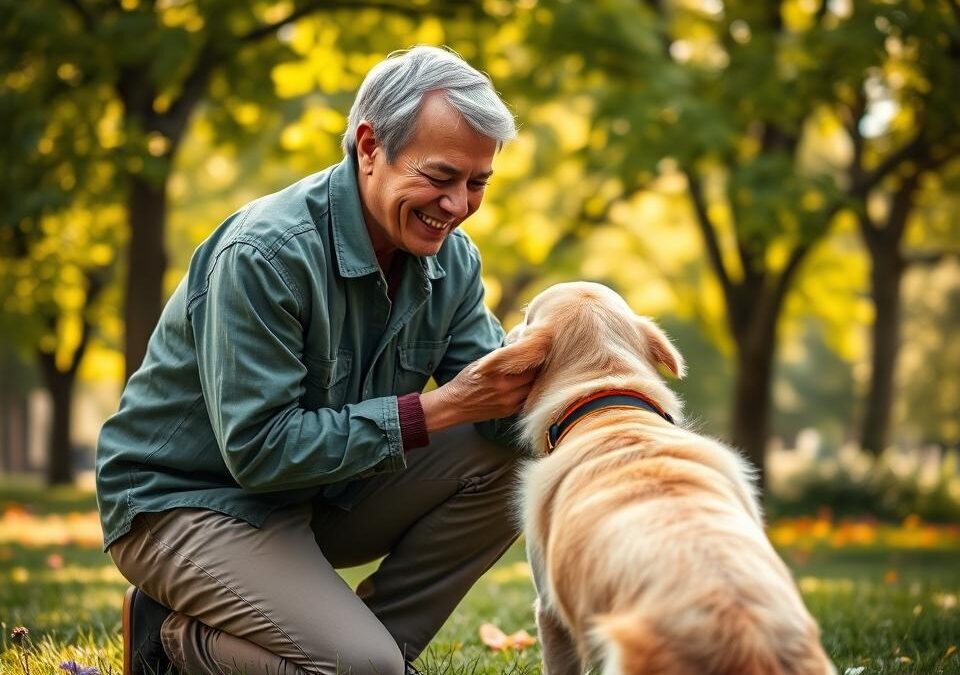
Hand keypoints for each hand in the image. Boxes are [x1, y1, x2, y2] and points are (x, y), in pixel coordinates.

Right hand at [420, 359, 537, 432]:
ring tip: (535, 374)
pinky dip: (528, 393)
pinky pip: (526, 400)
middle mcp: (506, 391)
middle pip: (534, 378)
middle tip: (541, 361)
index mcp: (499, 375)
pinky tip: (526, 387)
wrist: (454, 405)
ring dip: (535, 382)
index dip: (535, 358)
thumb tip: (520, 349)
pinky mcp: (509, 412)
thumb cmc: (466, 381)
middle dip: (538, 369)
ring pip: (532, 390)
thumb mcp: (481, 364)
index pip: (528, 365)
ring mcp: (509, 403)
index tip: (538, 352)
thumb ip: (501, 358)